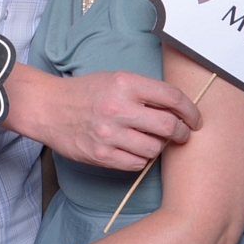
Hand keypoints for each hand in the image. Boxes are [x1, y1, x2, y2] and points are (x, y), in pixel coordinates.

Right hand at [40, 70, 202, 170]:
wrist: (48, 107)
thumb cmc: (85, 92)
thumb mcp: (115, 79)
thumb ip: (144, 91)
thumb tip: (178, 108)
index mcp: (125, 83)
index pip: (172, 97)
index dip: (190, 110)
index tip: (195, 119)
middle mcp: (118, 107)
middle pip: (168, 126)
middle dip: (182, 132)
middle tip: (183, 134)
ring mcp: (109, 133)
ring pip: (154, 148)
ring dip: (159, 147)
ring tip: (152, 141)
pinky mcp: (101, 155)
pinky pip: (136, 163)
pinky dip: (141, 158)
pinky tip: (135, 150)